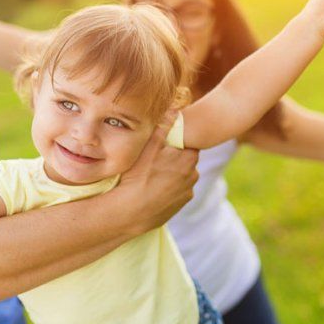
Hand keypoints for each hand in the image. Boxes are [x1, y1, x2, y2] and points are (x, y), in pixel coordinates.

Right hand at [117, 110, 198, 233]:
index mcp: (188, 158)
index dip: (175, 143)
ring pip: (181, 176)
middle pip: (185, 160)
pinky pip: (176, 191)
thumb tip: (173, 111)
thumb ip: (163, 128)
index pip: (188, 144)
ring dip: (171, 174)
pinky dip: (168, 189)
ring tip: (151, 176)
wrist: (131, 212)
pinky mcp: (180, 205)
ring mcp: (187, 192)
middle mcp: (193, 175)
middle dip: (174, 158)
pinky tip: (153, 189)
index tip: (163, 145)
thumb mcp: (148, 148)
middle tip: (154, 160)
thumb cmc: (138, 177)